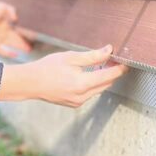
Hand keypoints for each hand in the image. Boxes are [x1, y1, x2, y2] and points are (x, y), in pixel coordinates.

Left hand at [0, 2, 35, 58]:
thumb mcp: (2, 6)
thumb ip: (11, 10)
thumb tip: (16, 20)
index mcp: (5, 25)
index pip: (16, 32)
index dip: (23, 36)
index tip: (32, 39)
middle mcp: (2, 33)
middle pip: (15, 41)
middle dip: (23, 44)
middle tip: (31, 48)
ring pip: (11, 46)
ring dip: (19, 48)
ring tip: (28, 52)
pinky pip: (1, 51)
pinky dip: (8, 53)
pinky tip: (15, 55)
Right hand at [0, 45, 128, 107]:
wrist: (30, 83)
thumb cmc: (47, 68)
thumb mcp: (71, 58)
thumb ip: (92, 56)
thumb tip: (109, 51)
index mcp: (82, 83)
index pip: (109, 76)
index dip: (119, 68)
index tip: (125, 62)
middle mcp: (82, 96)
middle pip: (106, 84)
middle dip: (111, 72)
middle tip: (112, 60)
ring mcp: (78, 102)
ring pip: (98, 89)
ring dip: (102, 79)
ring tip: (99, 66)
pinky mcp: (74, 104)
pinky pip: (89, 94)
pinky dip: (92, 85)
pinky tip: (85, 75)